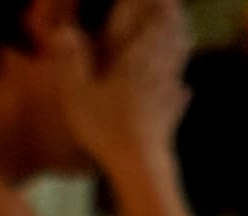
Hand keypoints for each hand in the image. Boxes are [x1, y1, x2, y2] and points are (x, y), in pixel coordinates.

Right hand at [53, 0, 191, 166]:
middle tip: (172, 7)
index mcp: (138, 57)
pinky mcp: (171, 120)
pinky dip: (180, 89)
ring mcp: (168, 95)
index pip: (155, 18)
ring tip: (181, 35)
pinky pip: (180, 98)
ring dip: (179, 46)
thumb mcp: (78, 93)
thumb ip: (72, 60)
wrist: (140, 166)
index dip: (158, 4)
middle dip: (172, 19)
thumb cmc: (106, 129)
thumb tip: (64, 31)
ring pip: (178, 63)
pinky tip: (183, 89)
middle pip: (171, 37)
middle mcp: (158, 71)